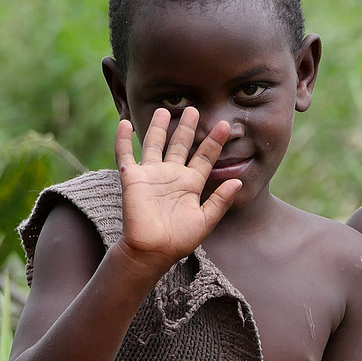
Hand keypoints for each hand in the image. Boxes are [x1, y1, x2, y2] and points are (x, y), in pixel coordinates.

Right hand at [114, 108, 241, 279]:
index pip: (204, 157)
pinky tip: (125, 123)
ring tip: (165, 109)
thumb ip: (220, 201)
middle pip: (180, 145)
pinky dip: (123, 139)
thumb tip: (238, 181)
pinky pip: (125, 154)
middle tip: (195, 109)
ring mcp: (151, 175)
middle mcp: (171, 176)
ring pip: (155, 144)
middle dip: (187, 128)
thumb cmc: (178, 240)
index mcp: (190, 184)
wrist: (151, 251)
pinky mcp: (132, 178)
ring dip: (160, 127)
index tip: (226, 125)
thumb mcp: (205, 221)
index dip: (214, 142)